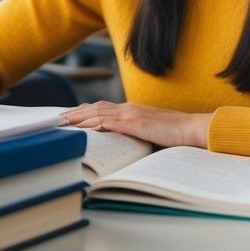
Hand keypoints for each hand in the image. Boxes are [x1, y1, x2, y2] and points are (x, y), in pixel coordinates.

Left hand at [61, 101, 211, 148]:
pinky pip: (111, 122)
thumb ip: (134, 133)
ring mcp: (132, 114)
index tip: (68, 115)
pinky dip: (94, 123)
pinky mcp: (136, 123)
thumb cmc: (174, 133)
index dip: (83, 111)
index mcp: (132, 110)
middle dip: (75, 113)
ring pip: (98, 113)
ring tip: (63, 122)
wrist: (192, 129)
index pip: (102, 108)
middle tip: (57, 118)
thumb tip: (119, 142)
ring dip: (79, 117)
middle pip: (95, 108)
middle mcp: (129, 108)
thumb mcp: (149, 132)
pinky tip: (83, 127)